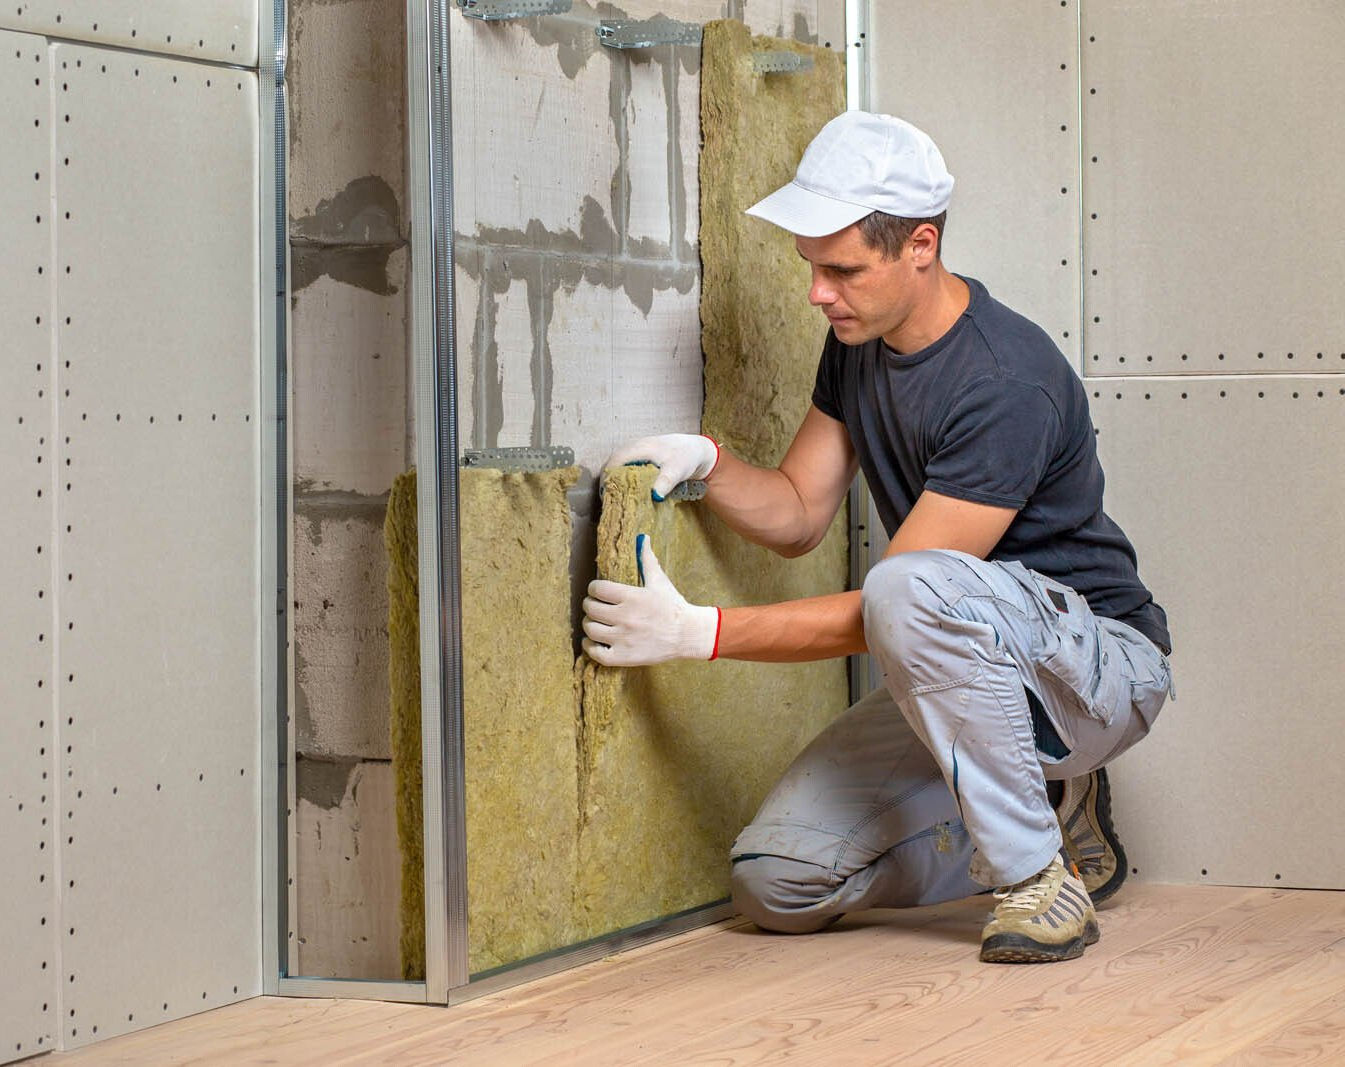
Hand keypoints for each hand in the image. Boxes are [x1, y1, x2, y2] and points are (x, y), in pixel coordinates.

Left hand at [582, 535, 720, 665]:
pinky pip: (595, 653)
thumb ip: (647, 560)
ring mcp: (623, 638)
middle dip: (591, 606)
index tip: (599, 592)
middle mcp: (625, 617)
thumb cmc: (672, 606)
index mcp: (632, 596)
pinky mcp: (623, 656)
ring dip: (590, 625)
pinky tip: (596, 641)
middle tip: (597, 607)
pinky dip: (590, 647)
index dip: (594, 589)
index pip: (596, 589)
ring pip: (590, 629)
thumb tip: (643, 538)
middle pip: (590, 608)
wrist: (687, 634)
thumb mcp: (659, 581)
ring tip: (597, 623)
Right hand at [604, 433, 719, 500]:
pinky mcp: (639, 455)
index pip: (614, 462)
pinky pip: (624, 465)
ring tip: (614, 496)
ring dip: (614, 479)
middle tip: (608, 499)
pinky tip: (625, 489)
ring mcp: (636, 449)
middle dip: (608, 480)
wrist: (695, 450)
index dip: (607, 478)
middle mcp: (634, 446)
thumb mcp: (678, 470)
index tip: (606, 495)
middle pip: (612, 463)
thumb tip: (654, 495)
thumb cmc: (686, 458)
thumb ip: (666, 481)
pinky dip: (621, 476)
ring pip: (617, 464)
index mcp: (640, 447)